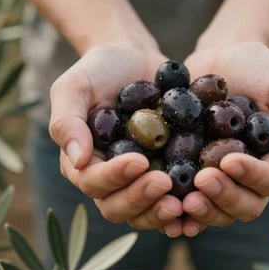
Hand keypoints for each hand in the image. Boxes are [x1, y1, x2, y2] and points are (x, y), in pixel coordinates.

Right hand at [49, 43, 187, 234]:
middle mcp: (111, 175)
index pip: (93, 182)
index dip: (114, 178)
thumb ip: (67, 122)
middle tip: (165, 183)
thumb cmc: (98, 70)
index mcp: (86, 160)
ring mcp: (140, 175)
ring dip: (162, 211)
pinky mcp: (165, 167)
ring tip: (185, 201)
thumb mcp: (75, 87)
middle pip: (118, 206)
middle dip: (140, 198)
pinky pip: (172, 196)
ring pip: (145, 210)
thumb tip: (78, 160)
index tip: (139, 161)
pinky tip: (201, 202)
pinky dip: (184, 207)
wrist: (133, 58)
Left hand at [179, 41, 268, 230]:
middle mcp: (249, 175)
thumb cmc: (261, 69)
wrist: (224, 56)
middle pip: (245, 205)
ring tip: (184, 199)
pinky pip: (189, 196)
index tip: (229, 161)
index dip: (252, 177)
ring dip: (204, 208)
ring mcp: (221, 174)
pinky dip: (180, 207)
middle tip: (202, 181)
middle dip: (225, 196)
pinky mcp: (194, 167)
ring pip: (218, 208)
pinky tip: (167, 203)